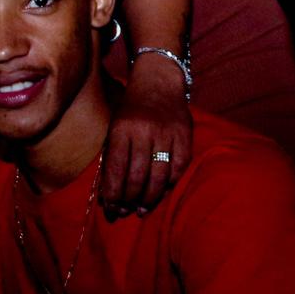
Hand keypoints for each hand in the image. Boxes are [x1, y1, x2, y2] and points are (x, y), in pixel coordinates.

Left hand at [101, 59, 190, 215]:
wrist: (158, 82)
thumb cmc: (131, 111)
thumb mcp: (114, 127)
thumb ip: (112, 158)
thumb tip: (109, 196)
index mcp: (122, 129)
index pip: (115, 170)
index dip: (113, 194)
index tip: (111, 209)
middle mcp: (144, 131)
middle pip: (138, 177)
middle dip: (130, 200)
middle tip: (126, 211)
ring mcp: (167, 133)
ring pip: (159, 176)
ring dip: (150, 198)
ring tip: (142, 208)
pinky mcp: (185, 135)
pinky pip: (179, 168)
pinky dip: (170, 184)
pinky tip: (161, 191)